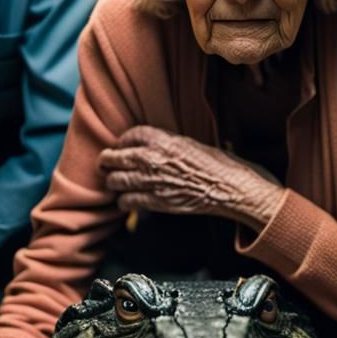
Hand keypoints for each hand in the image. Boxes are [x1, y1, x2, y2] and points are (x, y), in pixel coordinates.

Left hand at [99, 125, 282, 228]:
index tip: (121, 147)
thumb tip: (148, 148)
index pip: (127, 136)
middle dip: (107, 162)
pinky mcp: (155, 201)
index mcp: (161, 139)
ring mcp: (151, 180)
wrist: (229, 187)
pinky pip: (126, 201)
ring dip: (113, 183)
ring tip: (116, 184)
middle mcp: (151, 158)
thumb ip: (164, 145)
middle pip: (112, 157)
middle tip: (107, 165)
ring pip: (114, 181)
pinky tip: (128, 200)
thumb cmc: (215, 164)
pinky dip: (124, 201)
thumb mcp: (188, 143)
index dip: (122, 143)